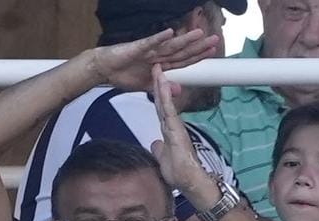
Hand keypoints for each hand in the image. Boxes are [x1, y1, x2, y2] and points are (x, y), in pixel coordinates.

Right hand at [91, 28, 217, 92]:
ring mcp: (149, 50)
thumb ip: (162, 87)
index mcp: (161, 64)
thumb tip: (178, 90)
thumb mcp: (145, 86)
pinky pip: (150, 42)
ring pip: (170, 46)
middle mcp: (158, 55)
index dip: (197, 56)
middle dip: (198, 46)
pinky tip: (170, 32)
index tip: (212, 52)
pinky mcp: (137, 48)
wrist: (104, 68)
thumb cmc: (122, 74)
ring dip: (185, 40)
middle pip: (181, 51)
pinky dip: (159, 38)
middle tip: (215, 40)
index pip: (183, 60)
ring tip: (199, 34)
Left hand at [149, 64, 215, 197]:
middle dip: (158, 84)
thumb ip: (160, 150)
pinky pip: (169, 110)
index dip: (156, 95)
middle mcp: (172, 126)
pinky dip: (165, 97)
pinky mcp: (176, 130)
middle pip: (163, 102)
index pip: (161, 109)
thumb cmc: (180, 173)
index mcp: (169, 131)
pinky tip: (162, 85)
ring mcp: (175, 126)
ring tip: (157, 69)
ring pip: (166, 102)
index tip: (153, 81)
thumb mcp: (163, 159)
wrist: (190, 181)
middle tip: (155, 66)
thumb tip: (155, 144)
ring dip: (161, 86)